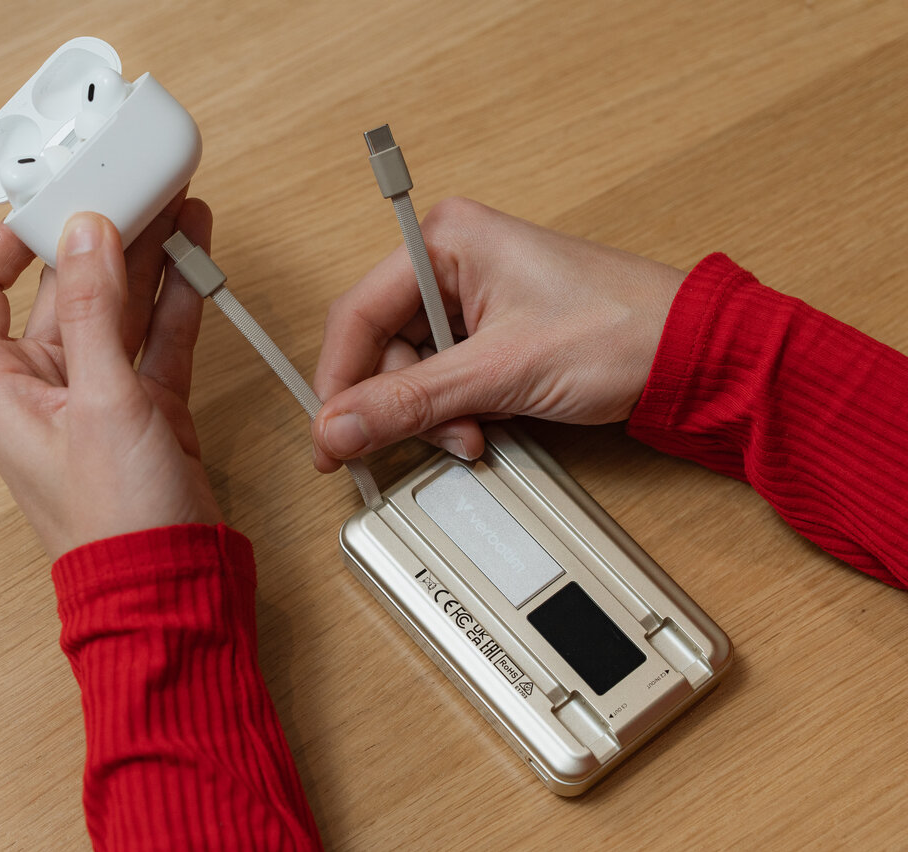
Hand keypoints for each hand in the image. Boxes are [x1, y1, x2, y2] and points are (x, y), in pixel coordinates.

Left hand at [0, 195, 221, 558]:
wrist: (169, 587)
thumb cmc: (115, 524)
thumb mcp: (102, 404)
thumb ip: (98, 313)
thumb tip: (87, 233)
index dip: (9, 236)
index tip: (61, 202)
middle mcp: (41, 384)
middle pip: (61, 284)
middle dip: (101, 234)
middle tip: (139, 188)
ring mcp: (94, 394)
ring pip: (116, 306)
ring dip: (146, 259)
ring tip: (180, 210)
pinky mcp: (141, 407)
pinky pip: (154, 338)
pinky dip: (175, 300)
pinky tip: (195, 262)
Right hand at [311, 197, 685, 471]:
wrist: (692, 356)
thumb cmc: (620, 330)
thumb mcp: (500, 372)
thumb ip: (410, 402)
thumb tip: (338, 427)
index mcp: (445, 241)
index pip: (356, 314)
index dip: (338, 382)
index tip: (331, 436)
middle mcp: (452, 263)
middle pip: (381, 348)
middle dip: (404, 404)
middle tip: (430, 438)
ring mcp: (472, 299)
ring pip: (412, 371)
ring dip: (435, 415)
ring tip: (474, 433)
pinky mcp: (492, 332)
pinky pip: (446, 379)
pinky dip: (457, 411)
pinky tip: (485, 424)